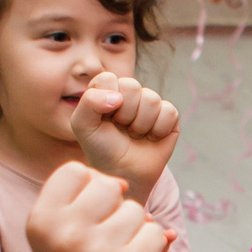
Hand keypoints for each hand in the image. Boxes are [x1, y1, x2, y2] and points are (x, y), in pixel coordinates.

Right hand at [24, 160, 173, 251]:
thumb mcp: (55, 227)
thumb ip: (77, 194)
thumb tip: (122, 184)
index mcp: (41, 221)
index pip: (73, 172)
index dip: (85, 187)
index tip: (83, 212)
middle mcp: (67, 235)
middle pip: (107, 186)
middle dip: (112, 206)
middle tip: (99, 239)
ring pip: (135, 210)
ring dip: (132, 228)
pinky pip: (155, 232)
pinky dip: (150, 246)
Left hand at [69, 75, 181, 199]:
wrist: (123, 173)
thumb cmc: (101, 148)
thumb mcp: (82, 125)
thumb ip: (89, 102)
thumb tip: (118, 97)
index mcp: (107, 90)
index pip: (108, 78)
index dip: (105, 100)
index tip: (104, 118)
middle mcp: (129, 94)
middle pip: (131, 85)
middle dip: (124, 113)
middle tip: (120, 128)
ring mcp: (150, 104)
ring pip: (151, 99)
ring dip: (140, 124)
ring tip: (134, 135)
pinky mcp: (169, 117)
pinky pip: (169, 112)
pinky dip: (159, 129)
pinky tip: (151, 138)